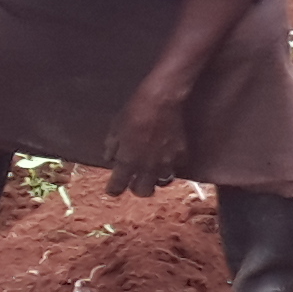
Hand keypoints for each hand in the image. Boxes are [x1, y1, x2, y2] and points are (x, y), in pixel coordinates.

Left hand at [106, 76, 197, 196]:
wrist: (162, 99)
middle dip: (136, 188)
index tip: (113, 189)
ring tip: (152, 170)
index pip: (117, 186)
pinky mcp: (181, 155)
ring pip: (161, 182)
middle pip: (142, 192)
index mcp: (128, 161)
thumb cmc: (135, 110)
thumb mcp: (115, 128)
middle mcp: (147, 167)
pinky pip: (176, 167)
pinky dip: (171, 165)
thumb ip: (112, 148)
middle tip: (135, 181)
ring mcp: (167, 162)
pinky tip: (167, 157)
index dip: (113, 189)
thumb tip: (111, 159)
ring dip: (155, 178)